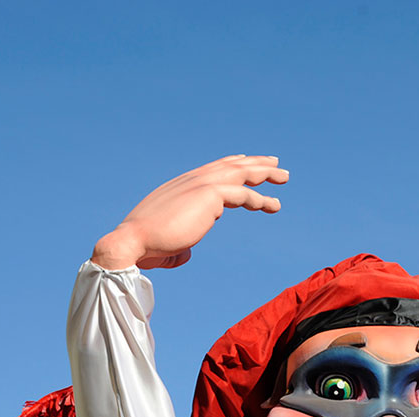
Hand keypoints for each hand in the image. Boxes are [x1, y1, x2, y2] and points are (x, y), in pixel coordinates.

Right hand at [91, 155, 288, 270]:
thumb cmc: (148, 246)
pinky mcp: (208, 196)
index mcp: (181, 186)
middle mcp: (191, 181)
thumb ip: (182, 243)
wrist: (133, 242)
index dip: (230, 164)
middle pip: (229, 165)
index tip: (245, 161)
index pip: (211, 169)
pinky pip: (242, 195)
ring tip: (284, 177)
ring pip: (240, 173)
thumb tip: (187, 253)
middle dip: (253, 163)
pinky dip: (260, 200)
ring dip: (264, 174)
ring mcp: (199, 185)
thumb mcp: (170, 243)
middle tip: (274, 163)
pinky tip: (274, 205)